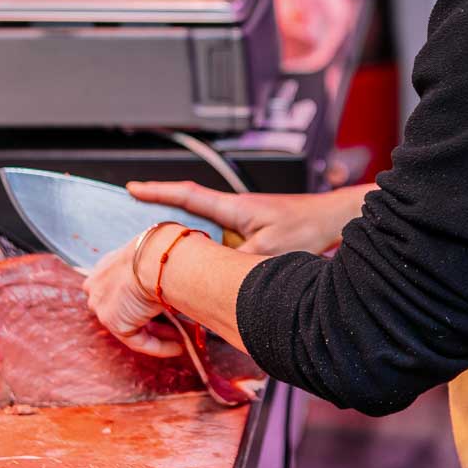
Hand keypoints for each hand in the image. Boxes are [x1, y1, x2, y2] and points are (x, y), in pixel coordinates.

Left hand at [83, 232, 183, 358]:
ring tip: (184, 339)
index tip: (165, 307)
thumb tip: (182, 278)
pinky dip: (161, 346)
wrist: (157, 257)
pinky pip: (140, 341)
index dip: (144, 300)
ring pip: (134, 325)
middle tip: (178, 325)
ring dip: (162, 333)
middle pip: (127, 309)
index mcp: (108, 266)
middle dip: (154, 319)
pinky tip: (180, 347)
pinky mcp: (114, 323)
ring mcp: (103, 305)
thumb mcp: (158, 257)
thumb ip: (160, 271)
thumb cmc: (163, 250)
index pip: (121, 288)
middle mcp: (100, 286)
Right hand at [126, 180, 372, 255]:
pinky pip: (221, 242)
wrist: (335, 219)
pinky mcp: (253, 233)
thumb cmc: (308, 226)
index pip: (189, 196)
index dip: (158, 193)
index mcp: (235, 207)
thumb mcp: (270, 250)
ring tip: (160, 253)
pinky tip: (202, 267)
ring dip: (186, 238)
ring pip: (204, 229)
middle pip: (190, 210)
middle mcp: (235, 211)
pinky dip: (208, 252)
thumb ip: (239, 263)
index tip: (132, 189)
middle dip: (162, 215)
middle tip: (134, 226)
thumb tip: (214, 278)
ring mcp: (243, 221)